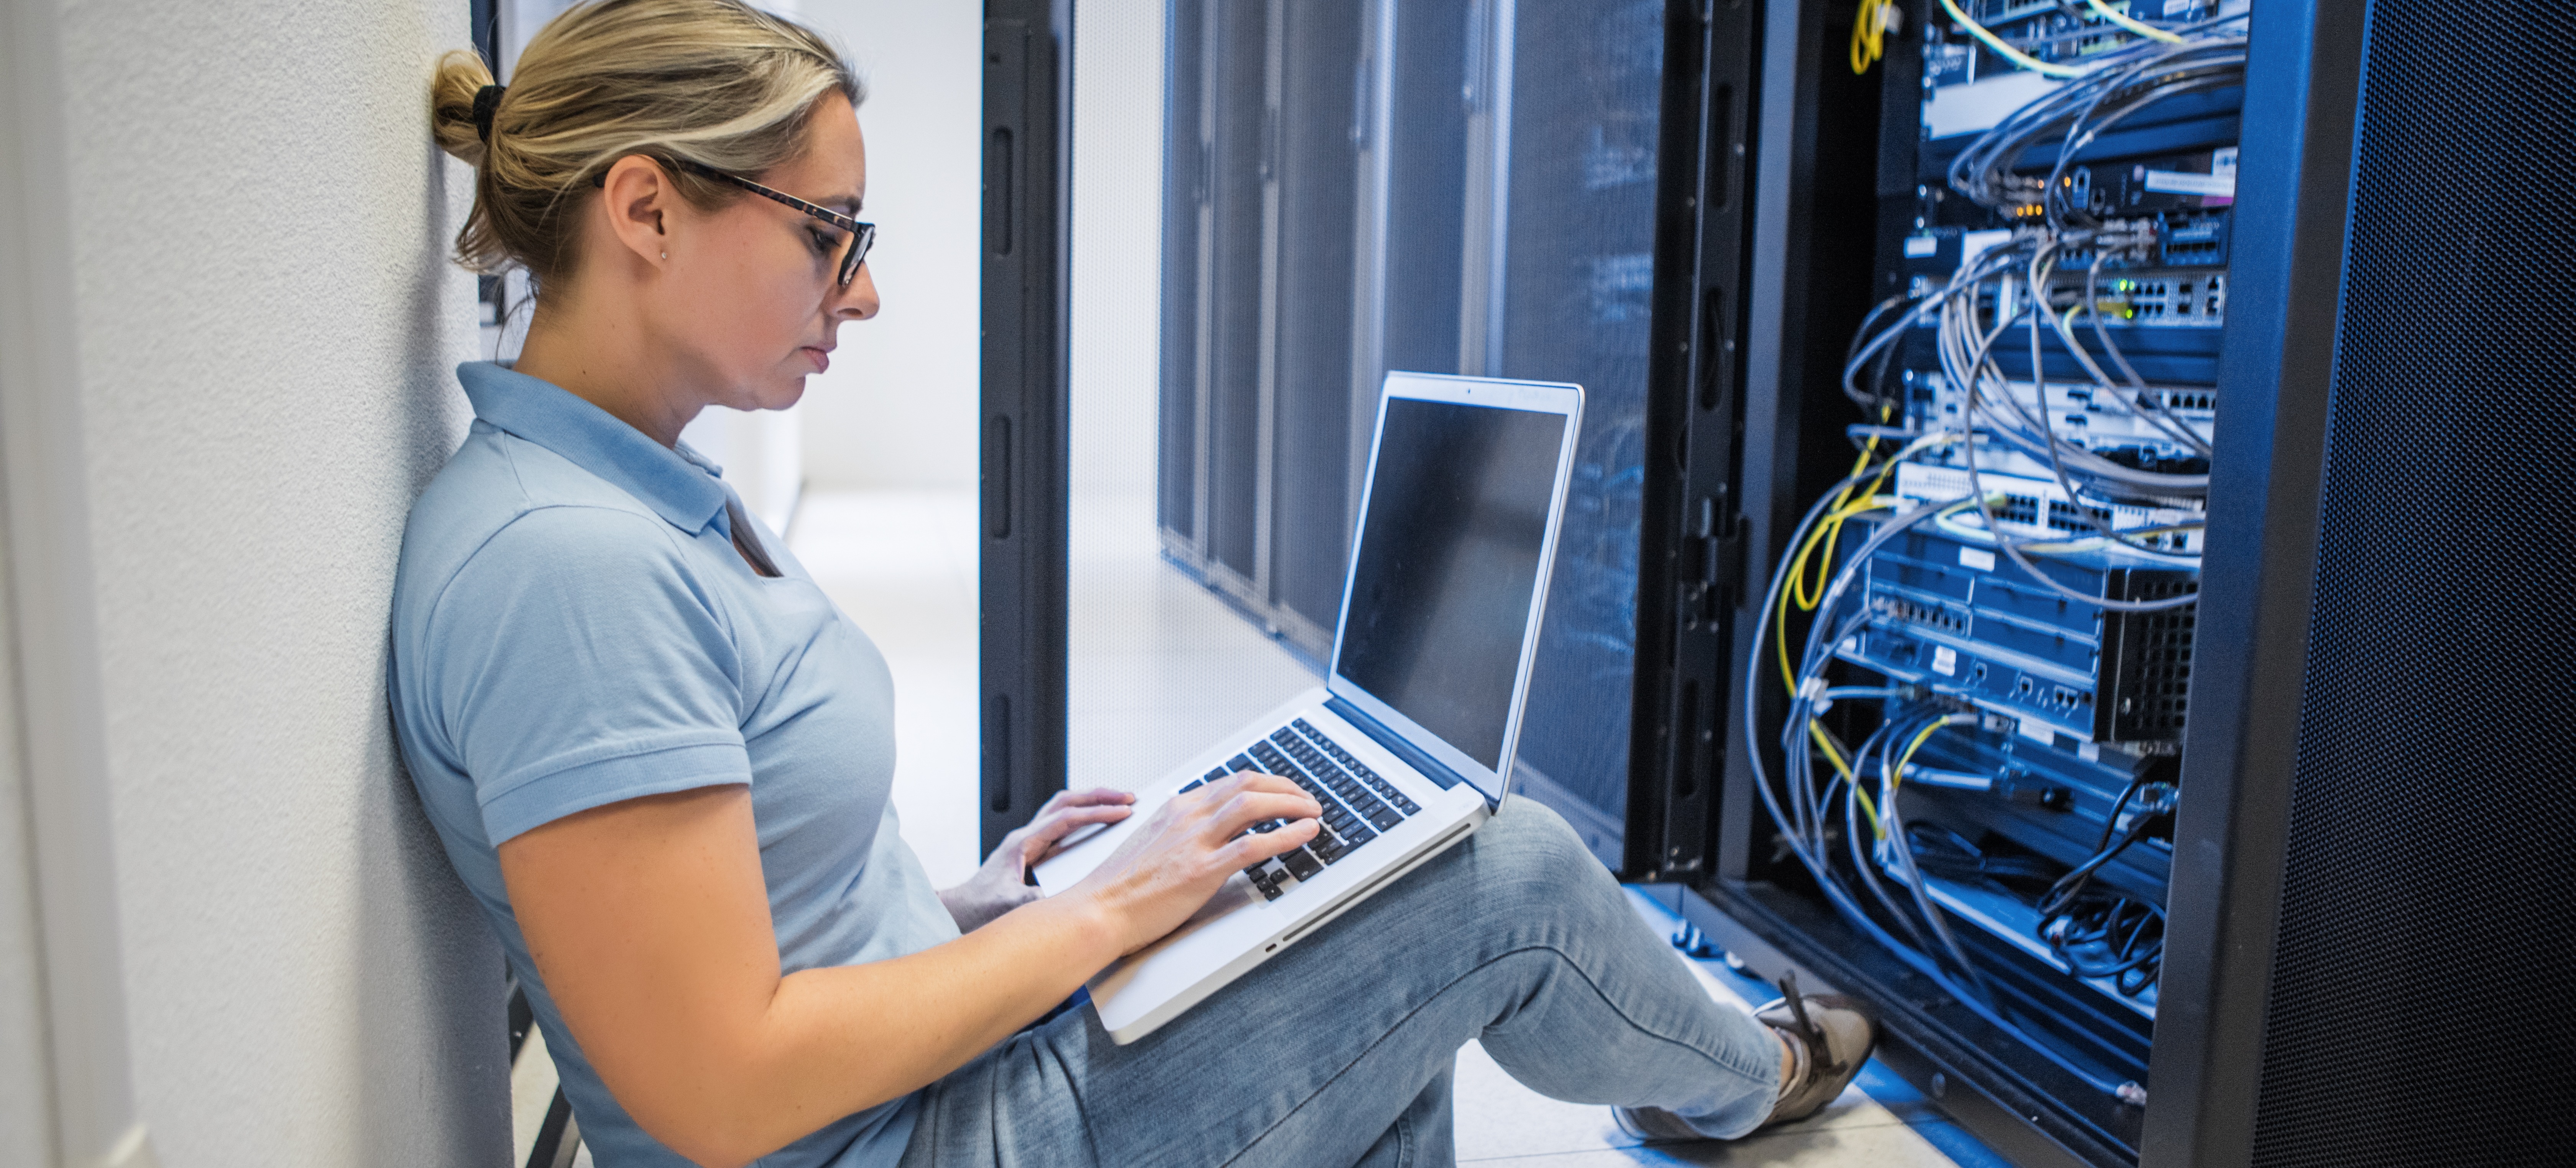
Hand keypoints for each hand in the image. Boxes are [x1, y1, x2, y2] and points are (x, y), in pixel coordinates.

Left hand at [938, 787, 1135, 932]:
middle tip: (1128, 797)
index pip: (1067, 818)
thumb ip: (1037, 901)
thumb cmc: (977, 908)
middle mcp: (1026, 837)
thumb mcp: (1009, 906)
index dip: (1098, 813)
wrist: (956, 912)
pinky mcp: (1033, 853)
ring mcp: (1029, 843)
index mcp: (1022, 843)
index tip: (1124, 812)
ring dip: (1091, 804)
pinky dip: (1083, 821)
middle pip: (1066, 802)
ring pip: (1064, 810)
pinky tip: (1098, 829)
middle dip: (1098, 796)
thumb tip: (1068, 901)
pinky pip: (1062, 828)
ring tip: (1118, 804)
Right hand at [1061, 773, 1322, 954]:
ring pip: (1253, 804)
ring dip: (1291, 803)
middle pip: (1247, 784)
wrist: (1098, 910)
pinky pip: (1253, 845)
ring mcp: (1195, 841)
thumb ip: (1182, 834)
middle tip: (1308, 799)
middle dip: (1285, 787)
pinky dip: (1286, 834)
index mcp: (1176, 809)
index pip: (1230, 783)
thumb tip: (1210, 836)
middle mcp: (1187, 816)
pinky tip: (1305, 833)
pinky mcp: (1201, 870)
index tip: (1284, 791)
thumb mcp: (1153, 844)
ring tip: (1314, 811)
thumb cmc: (1121, 886)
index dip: (1265, 784)